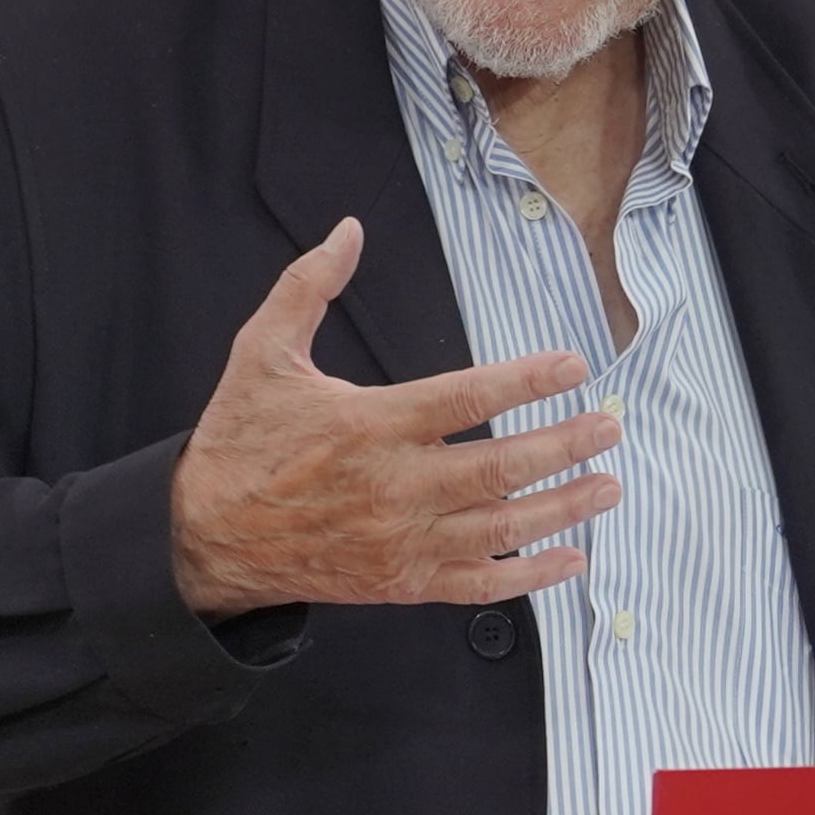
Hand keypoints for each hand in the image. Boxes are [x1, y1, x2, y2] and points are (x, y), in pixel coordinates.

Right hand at [170, 217, 623, 614]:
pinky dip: (531, 576)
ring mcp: (402, 541)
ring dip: (565, 508)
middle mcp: (395, 486)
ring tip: (609, 486)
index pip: (468, 397)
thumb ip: (308, 286)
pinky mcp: (401, 583)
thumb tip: (348, 230)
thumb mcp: (262, 352)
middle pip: (503, 466)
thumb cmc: (239, 442)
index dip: (528, 380)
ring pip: (503, 528)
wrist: (204, 537)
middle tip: (610, 426)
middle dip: (566, 446)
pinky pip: (480, 584)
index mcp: (370, 424)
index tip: (574, 366)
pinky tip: (570, 558)